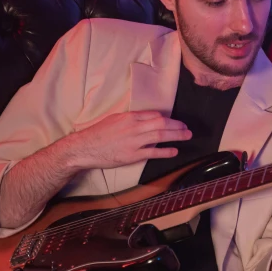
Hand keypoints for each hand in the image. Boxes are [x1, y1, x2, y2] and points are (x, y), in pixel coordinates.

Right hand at [66, 110, 191, 169]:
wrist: (85, 148)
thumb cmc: (98, 133)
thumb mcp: (114, 119)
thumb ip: (130, 119)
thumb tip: (145, 119)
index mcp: (130, 117)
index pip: (154, 115)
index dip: (168, 118)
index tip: (175, 121)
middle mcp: (134, 127)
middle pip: (161, 123)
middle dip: (176, 125)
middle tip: (187, 128)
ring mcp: (134, 142)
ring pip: (160, 136)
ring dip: (176, 136)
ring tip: (186, 136)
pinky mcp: (132, 155)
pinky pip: (153, 153)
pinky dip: (165, 151)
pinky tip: (174, 151)